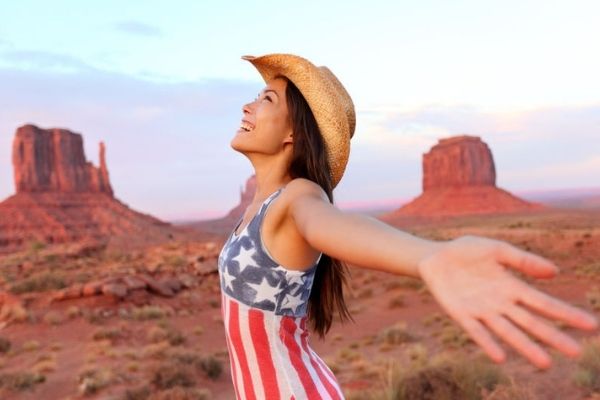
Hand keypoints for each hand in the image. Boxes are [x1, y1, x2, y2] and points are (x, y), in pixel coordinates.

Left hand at [417, 234, 598, 368]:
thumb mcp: (496, 249)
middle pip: (530, 322)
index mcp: (511, 286)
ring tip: (546, 363)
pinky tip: (500, 356)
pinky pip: (476, 331)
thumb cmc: (466, 252)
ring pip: (508, 332)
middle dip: (552, 336)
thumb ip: (522, 260)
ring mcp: (481, 310)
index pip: (543, 303)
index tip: (590, 325)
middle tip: (576, 352)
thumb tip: (555, 272)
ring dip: (525, 347)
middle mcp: (500, 303)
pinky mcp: (461, 314)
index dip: (565, 313)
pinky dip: (488, 343)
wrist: (434, 257)